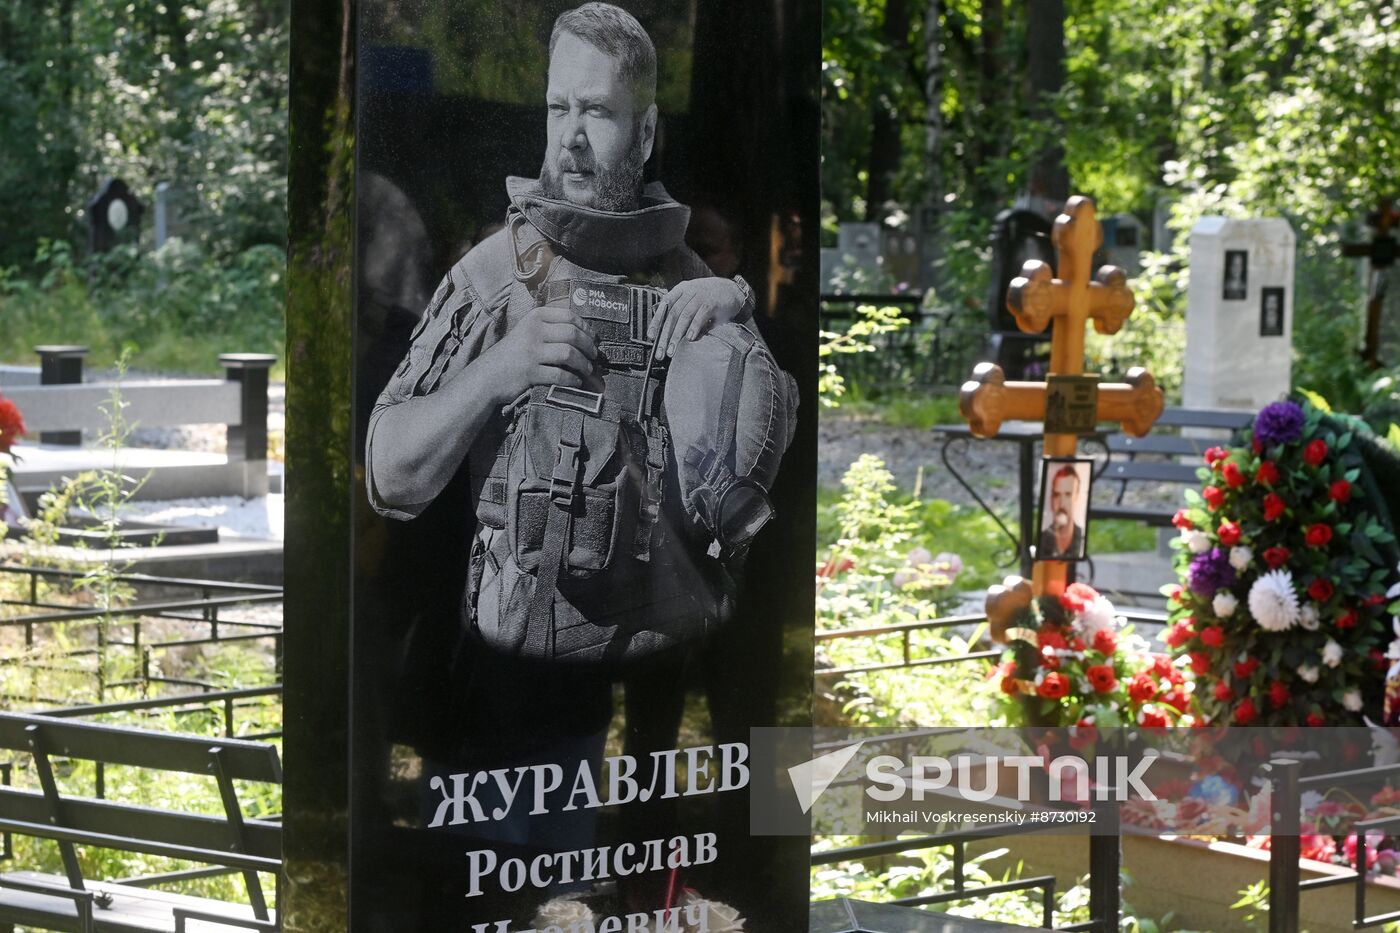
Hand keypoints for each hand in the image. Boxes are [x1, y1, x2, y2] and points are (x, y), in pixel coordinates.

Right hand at [480, 306, 601, 402]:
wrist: (488, 376)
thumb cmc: (513, 354)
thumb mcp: (527, 331)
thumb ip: (550, 327)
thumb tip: (585, 334)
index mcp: (535, 317)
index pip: (569, 316)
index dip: (586, 328)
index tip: (594, 338)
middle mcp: (533, 331)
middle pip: (572, 334)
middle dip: (589, 346)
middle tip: (594, 356)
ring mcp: (531, 352)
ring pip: (569, 354)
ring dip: (584, 363)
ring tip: (587, 370)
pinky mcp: (530, 372)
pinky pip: (560, 375)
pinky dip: (572, 379)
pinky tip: (576, 382)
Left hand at [648, 276, 744, 360]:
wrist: (733, 291)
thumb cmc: (710, 299)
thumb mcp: (693, 301)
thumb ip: (680, 312)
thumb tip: (665, 332)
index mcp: (681, 289)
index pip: (664, 305)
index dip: (656, 321)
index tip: (651, 336)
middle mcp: (689, 291)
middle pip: (672, 314)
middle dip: (665, 334)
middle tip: (661, 351)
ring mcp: (701, 295)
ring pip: (684, 315)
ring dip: (676, 335)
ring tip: (672, 350)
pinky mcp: (712, 302)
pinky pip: (700, 315)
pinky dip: (694, 327)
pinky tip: (689, 338)